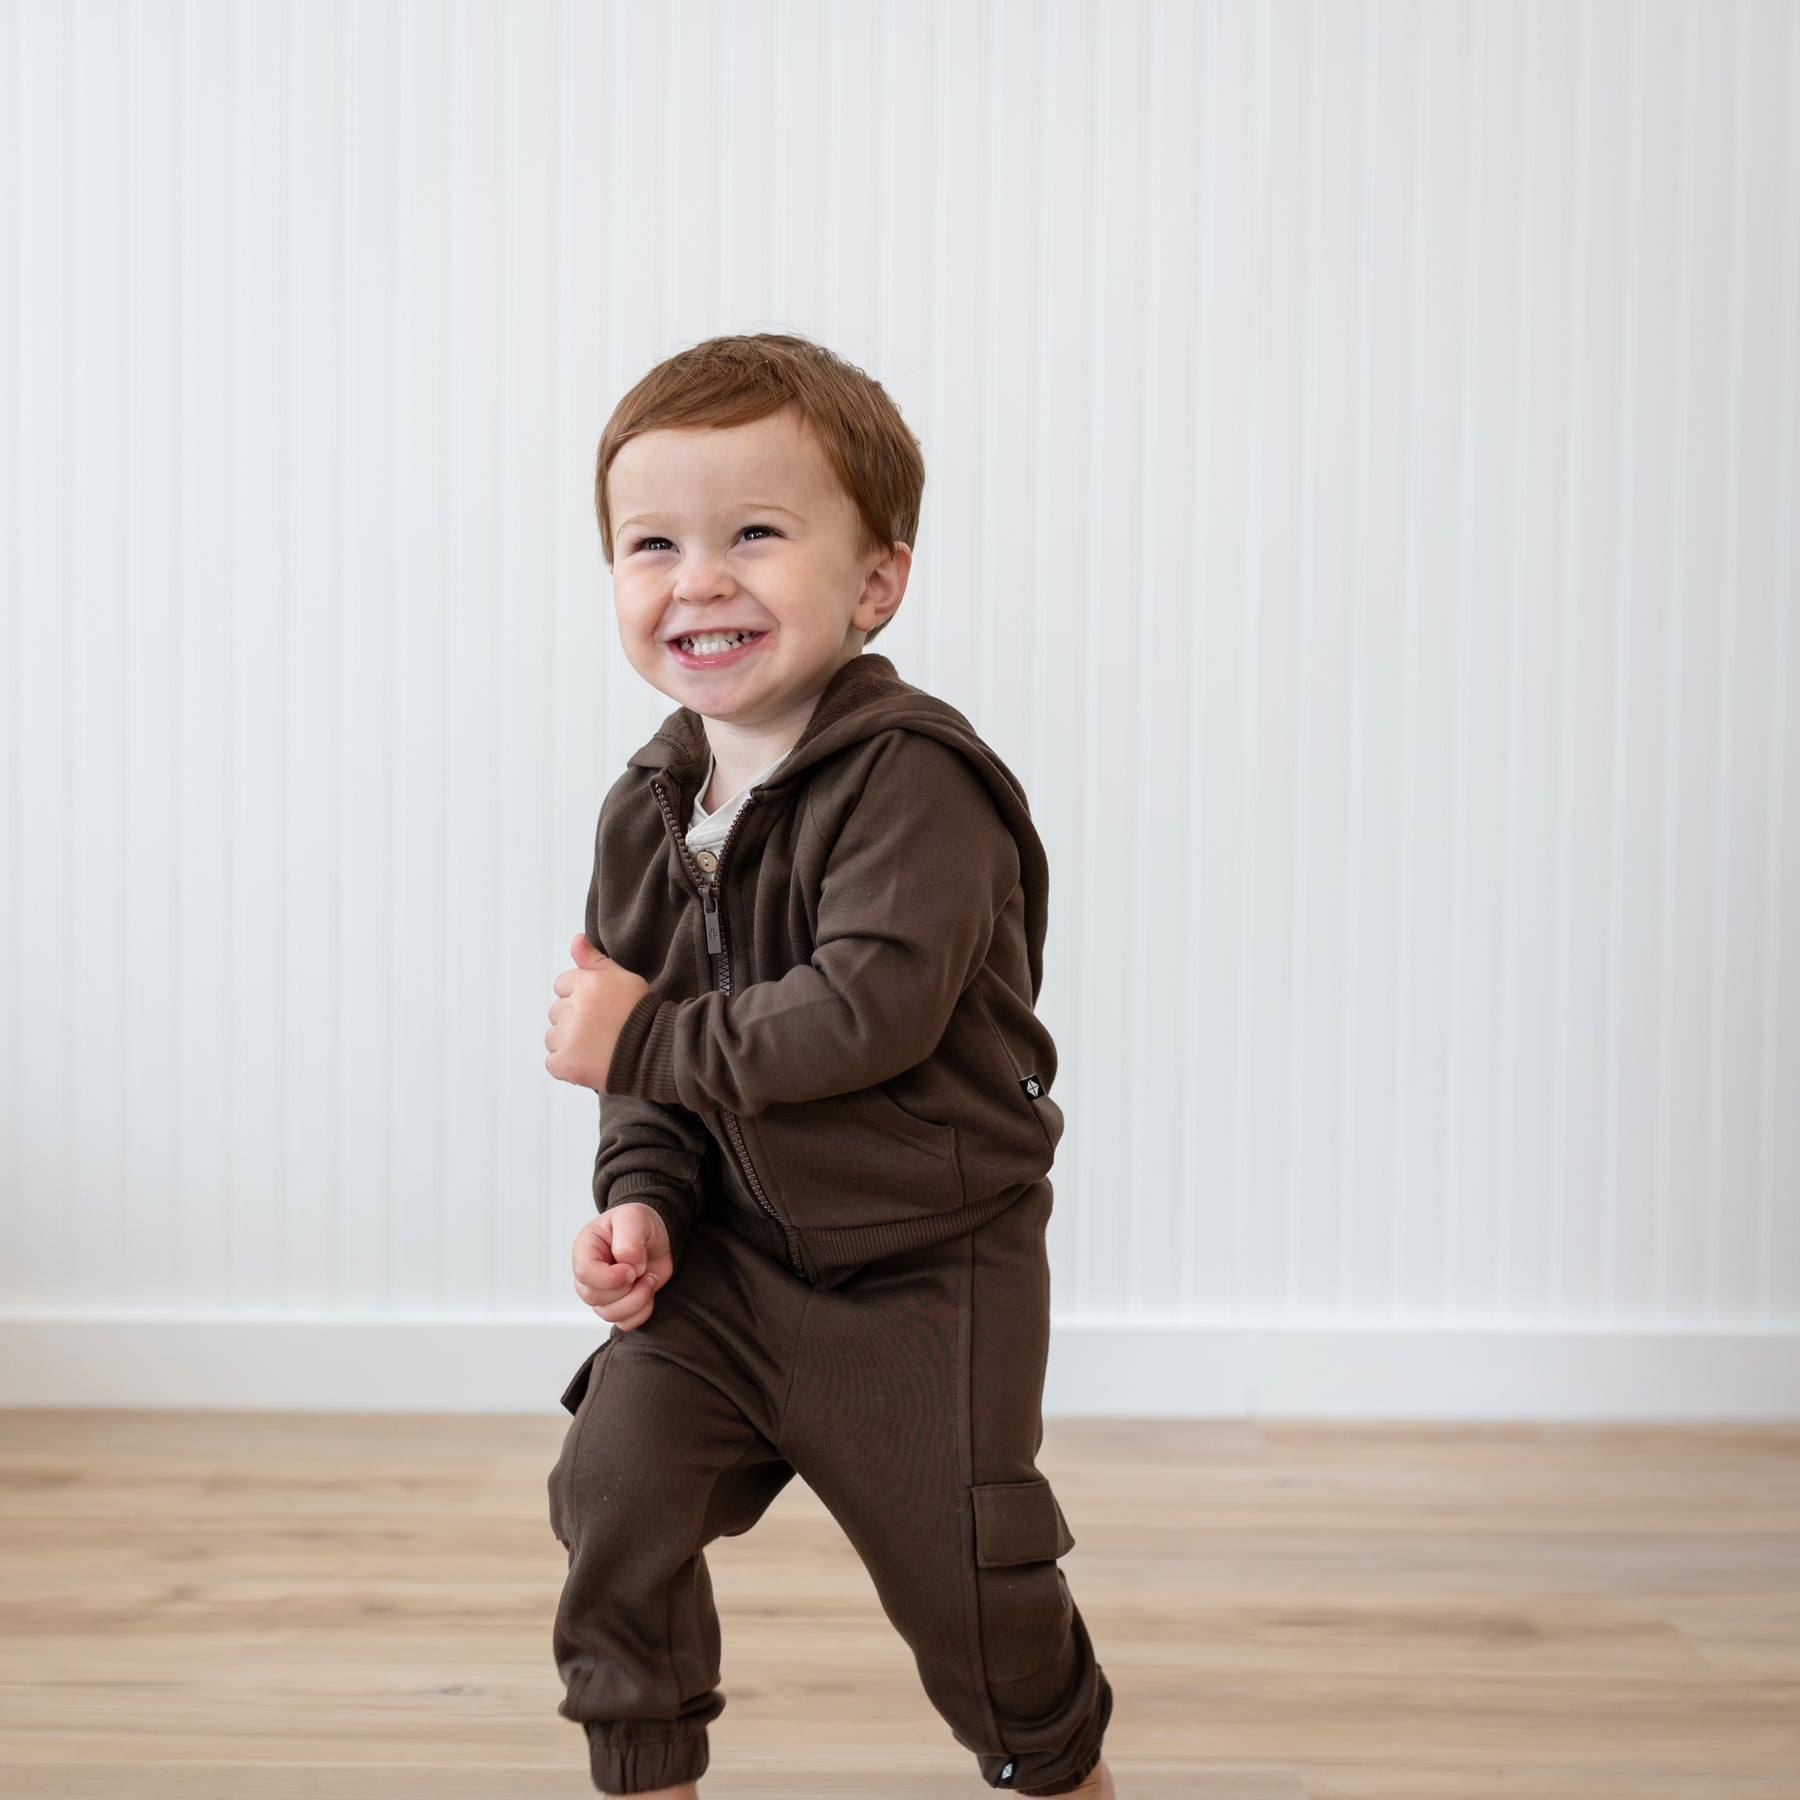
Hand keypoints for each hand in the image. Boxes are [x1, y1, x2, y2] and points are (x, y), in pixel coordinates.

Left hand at [545, 934, 652, 1090]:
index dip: (580, 997)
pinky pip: (553, 1062)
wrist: (657, 1054)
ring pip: (552, 1037)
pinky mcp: (565, 1063)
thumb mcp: (624, 979)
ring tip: (597, 1047)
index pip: (562, 985)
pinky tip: (590, 1062)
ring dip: (569, 1043)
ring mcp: (568, 1038)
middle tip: (602, 1029)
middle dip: (573, 1020)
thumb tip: (576, 939)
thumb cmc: (643, 1016)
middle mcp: (575, 1008)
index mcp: (588, 984)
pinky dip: (567, 1065)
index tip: (599, 1008)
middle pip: (556, 1011)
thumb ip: (595, 960)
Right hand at [572, 1202, 671, 1330]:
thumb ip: (628, 1241)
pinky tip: (648, 1289)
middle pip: (594, 1297)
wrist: (656, 1236)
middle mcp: (589, 1274)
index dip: (610, 1277)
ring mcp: (601, 1293)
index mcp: (586, 1249)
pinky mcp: (618, 1306)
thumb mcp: (634, 1218)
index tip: (632, 1269)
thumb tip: (629, 1266)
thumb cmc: (639, 1223)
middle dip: (626, 1288)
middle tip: (643, 1269)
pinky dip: (642, 1311)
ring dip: (638, 1299)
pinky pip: (625, 1323)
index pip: (585, 1273)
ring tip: (649, 1277)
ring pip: (610, 1314)